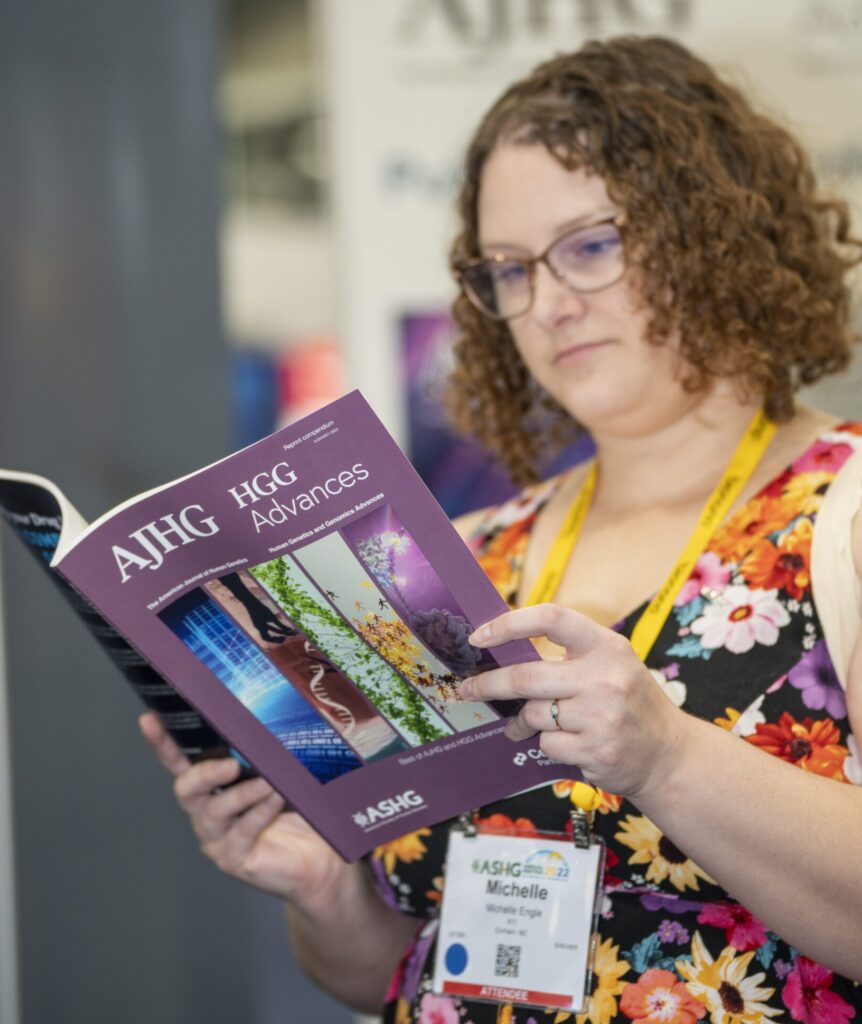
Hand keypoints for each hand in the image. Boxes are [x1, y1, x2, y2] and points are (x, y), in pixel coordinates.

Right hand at [138, 712, 349, 907]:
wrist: (323, 858)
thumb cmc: (303, 810)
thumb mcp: (292, 770)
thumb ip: (285, 742)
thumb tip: (298, 705)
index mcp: (214, 786)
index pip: (180, 761)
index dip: (163, 742)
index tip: (149, 720)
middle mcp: (208, 811)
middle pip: (186, 788)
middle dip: (204, 773)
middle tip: (231, 764)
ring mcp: (218, 838)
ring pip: (214, 811)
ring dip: (241, 793)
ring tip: (267, 782)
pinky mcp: (234, 858)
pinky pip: (243, 830)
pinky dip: (261, 810)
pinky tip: (276, 798)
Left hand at [460, 604, 686, 798]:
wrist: (669, 754)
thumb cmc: (629, 702)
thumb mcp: (611, 664)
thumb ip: (566, 656)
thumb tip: (501, 653)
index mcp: (607, 646)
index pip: (551, 618)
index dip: (510, 623)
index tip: (479, 636)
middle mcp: (605, 678)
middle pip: (526, 676)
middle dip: (488, 684)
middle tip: (466, 688)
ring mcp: (601, 716)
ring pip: (534, 715)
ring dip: (522, 722)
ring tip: (525, 724)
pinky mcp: (594, 751)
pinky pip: (546, 744)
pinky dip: (547, 745)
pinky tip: (570, 743)